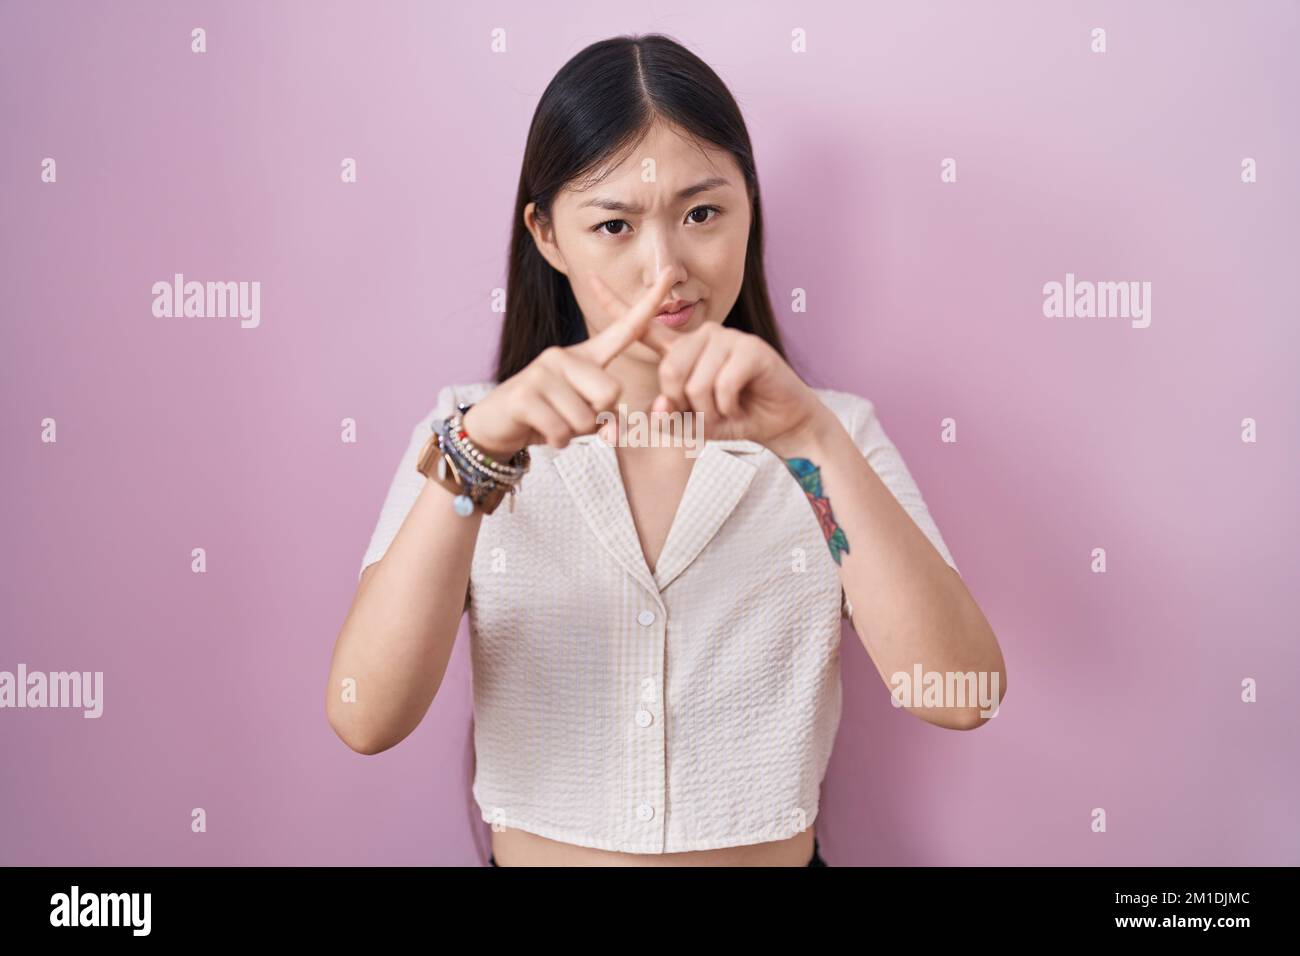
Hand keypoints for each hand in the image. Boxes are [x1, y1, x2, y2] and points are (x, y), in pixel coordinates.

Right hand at [459, 269, 679, 455]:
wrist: (495, 425)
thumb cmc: (547, 417)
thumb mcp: (583, 415)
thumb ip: (606, 419)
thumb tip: (612, 432)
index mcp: (585, 355)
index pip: (624, 328)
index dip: (649, 304)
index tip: (671, 274)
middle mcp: (564, 355)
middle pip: (611, 392)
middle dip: (598, 417)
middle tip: (572, 417)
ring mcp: (542, 371)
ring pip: (585, 418)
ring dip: (574, 433)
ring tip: (553, 422)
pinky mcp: (525, 395)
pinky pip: (562, 431)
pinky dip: (557, 441)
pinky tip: (541, 431)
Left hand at [585, 273, 831, 454]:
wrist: (782, 423)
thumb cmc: (739, 418)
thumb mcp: (696, 423)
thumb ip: (671, 417)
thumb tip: (660, 407)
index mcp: (685, 351)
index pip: (645, 327)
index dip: (616, 305)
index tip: (590, 280)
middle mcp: (704, 338)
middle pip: (669, 371)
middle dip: (686, 404)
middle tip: (709, 412)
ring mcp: (729, 339)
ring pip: (695, 382)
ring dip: (709, 410)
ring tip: (728, 408)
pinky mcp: (751, 350)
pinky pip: (721, 386)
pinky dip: (728, 407)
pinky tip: (741, 403)